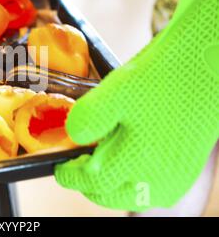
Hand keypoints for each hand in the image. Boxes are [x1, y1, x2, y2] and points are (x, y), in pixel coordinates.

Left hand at [55, 0, 218, 211]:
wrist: (205, 68)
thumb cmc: (162, 79)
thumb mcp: (115, 92)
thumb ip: (89, 118)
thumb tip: (73, 137)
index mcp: (136, 163)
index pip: (92, 182)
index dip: (71, 175)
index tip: (60, 168)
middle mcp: (158, 180)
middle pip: (110, 195)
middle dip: (89, 184)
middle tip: (77, 166)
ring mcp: (175, 179)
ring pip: (132, 195)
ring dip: (111, 186)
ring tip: (100, 165)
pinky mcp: (186, 171)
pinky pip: (153, 188)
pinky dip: (133, 181)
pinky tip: (128, 161)